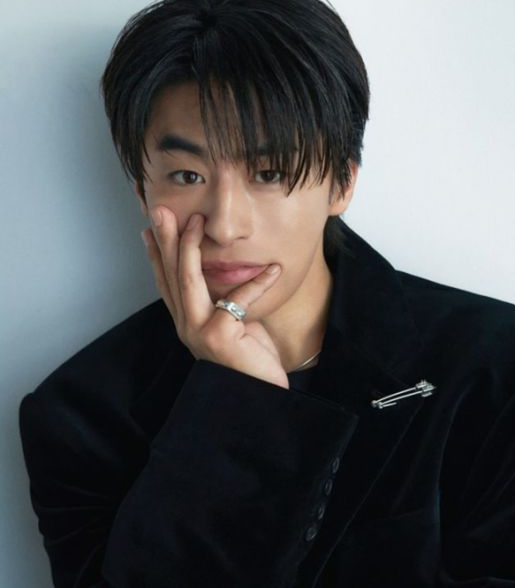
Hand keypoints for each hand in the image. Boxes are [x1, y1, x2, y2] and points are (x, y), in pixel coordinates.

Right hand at [141, 206, 288, 388]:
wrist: (260, 396)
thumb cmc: (250, 359)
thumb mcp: (234, 323)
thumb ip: (224, 301)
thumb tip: (225, 273)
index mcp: (188, 322)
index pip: (167, 283)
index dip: (157, 255)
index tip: (150, 229)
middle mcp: (186, 326)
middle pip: (171, 276)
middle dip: (165, 240)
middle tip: (158, 210)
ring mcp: (198, 332)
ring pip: (188, 280)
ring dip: (188, 247)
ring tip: (193, 221)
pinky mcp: (219, 336)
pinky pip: (238, 300)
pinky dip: (258, 282)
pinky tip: (273, 269)